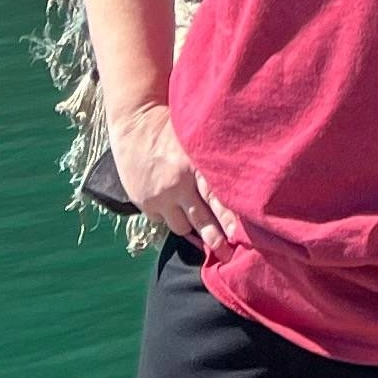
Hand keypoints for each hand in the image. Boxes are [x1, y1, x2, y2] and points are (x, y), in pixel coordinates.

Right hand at [109, 101, 242, 254]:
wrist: (135, 122)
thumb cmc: (172, 126)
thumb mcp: (195, 137)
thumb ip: (210, 159)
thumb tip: (234, 178)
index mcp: (194, 164)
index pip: (216, 196)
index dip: (229, 218)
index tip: (241, 236)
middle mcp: (178, 183)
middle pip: (202, 219)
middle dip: (216, 239)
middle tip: (228, 255)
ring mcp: (159, 196)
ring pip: (182, 226)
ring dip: (193, 229)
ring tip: (207, 237)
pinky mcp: (144, 202)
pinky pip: (162, 220)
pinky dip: (170, 218)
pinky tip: (176, 210)